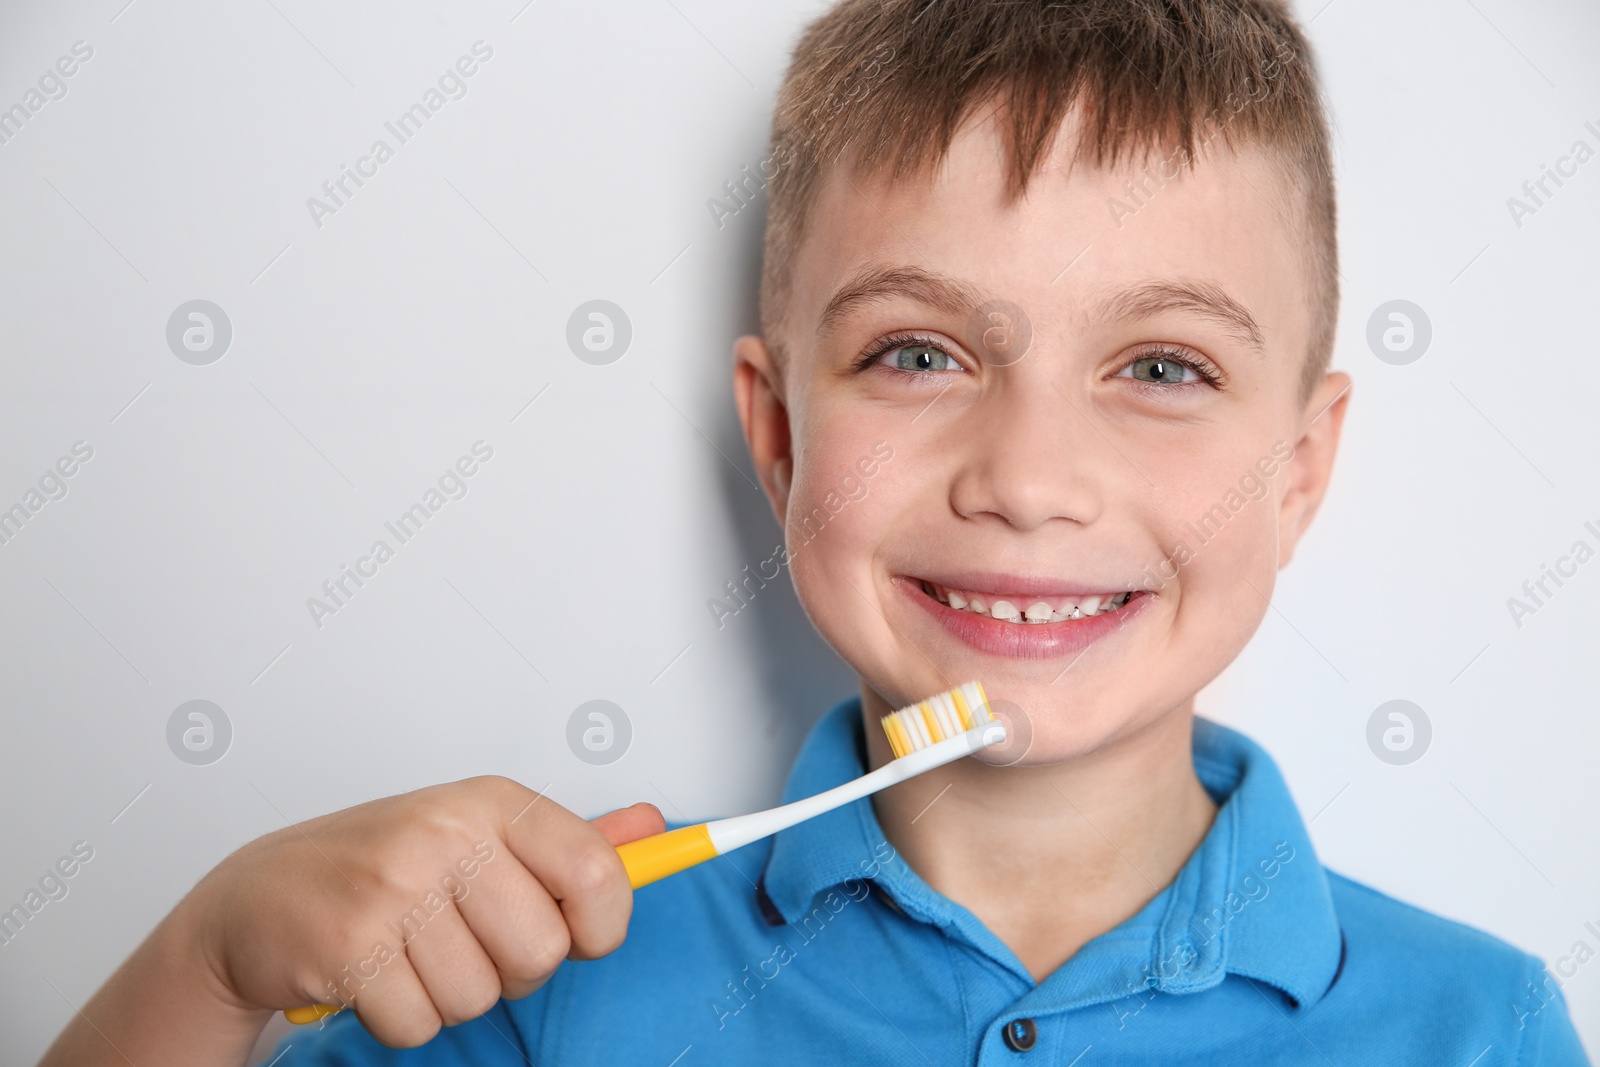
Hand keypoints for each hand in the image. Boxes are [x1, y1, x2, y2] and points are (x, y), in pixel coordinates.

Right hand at [186, 778, 663, 1046]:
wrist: (256, 898)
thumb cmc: (378, 865)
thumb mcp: (478, 834)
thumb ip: (569, 840)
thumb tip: (653, 827)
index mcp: (491, 802)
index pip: (598, 872)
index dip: (602, 924)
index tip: (580, 934)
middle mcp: (447, 834)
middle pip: (543, 952)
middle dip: (511, 969)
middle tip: (464, 940)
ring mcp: (395, 888)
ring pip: (482, 996)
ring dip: (450, 994)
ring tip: (412, 953)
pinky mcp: (350, 946)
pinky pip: (422, 1025)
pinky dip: (401, 1018)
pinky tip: (375, 975)